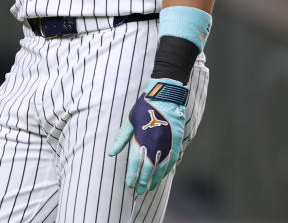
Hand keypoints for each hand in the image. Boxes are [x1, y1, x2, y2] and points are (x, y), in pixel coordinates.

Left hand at [108, 78, 187, 193]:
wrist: (166, 96)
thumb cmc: (144, 107)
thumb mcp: (129, 121)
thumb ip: (121, 139)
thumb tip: (111, 153)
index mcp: (141, 139)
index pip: (135, 163)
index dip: (132, 176)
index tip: (129, 185)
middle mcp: (154, 144)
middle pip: (148, 169)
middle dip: (143, 181)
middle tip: (139, 191)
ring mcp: (167, 144)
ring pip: (161, 168)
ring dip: (155, 179)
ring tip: (150, 188)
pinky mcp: (176, 142)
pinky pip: (172, 161)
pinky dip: (166, 170)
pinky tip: (162, 176)